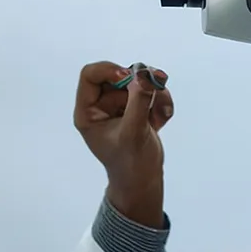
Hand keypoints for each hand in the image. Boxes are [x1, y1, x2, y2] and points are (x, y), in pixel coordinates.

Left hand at [73, 60, 174, 226]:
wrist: (144, 181)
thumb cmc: (131, 163)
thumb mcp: (134, 132)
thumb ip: (139, 103)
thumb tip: (144, 75)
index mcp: (88, 112)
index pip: (90, 75)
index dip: (109, 70)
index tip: (129, 76)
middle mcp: (101, 106)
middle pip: (118, 75)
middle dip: (140, 83)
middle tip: (158, 87)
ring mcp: (119, 107)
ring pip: (138, 82)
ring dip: (155, 94)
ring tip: (161, 114)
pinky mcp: (136, 109)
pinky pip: (150, 93)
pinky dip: (160, 102)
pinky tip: (162, 120)